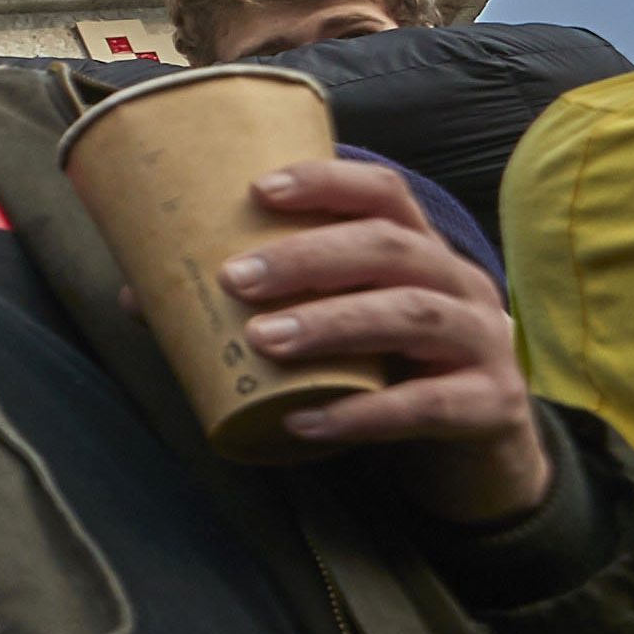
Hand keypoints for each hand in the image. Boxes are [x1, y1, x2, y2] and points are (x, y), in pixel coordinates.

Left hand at [227, 157, 555, 525]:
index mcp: (418, 251)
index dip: (326, 181)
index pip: (384, 194)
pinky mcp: (492, 406)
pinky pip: (430, 405)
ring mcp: (484, 343)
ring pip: (415, 314)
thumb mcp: (336, 330)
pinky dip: (364, 412)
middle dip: (310, 255)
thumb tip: (142, 294)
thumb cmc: (390, 371)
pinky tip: (305, 421)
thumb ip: (262, 308)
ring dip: (333, 323)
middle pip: (393, 248)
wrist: (477, 452)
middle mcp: (459, 283)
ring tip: (263, 340)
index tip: (258, 188)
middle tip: (235, 277)